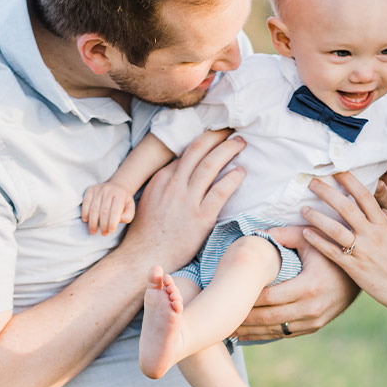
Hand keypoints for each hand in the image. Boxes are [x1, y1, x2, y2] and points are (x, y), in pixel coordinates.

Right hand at [81, 181, 135, 234]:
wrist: (117, 186)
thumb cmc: (123, 201)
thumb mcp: (130, 208)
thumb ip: (127, 216)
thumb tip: (118, 220)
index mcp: (120, 195)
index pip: (115, 210)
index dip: (112, 222)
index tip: (111, 231)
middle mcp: (109, 190)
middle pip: (104, 211)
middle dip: (103, 224)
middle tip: (103, 233)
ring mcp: (99, 189)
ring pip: (94, 208)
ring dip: (93, 222)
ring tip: (93, 231)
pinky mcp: (90, 189)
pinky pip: (86, 202)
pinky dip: (85, 212)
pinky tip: (86, 220)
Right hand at [122, 128, 245, 271]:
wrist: (145, 257)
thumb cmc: (147, 232)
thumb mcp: (151, 200)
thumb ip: (166, 184)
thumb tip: (181, 171)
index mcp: (161, 179)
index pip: (185, 153)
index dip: (203, 141)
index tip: (215, 135)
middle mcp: (174, 185)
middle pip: (198, 151)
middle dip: (216, 135)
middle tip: (230, 129)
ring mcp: (187, 201)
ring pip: (211, 165)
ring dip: (228, 149)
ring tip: (240, 142)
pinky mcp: (201, 217)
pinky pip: (221, 190)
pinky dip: (233, 177)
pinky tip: (241, 171)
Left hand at [233, 225, 358, 341]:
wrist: (362, 273)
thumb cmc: (332, 251)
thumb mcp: (311, 237)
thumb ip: (283, 235)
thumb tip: (256, 233)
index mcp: (309, 286)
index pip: (269, 297)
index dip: (246, 299)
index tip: (226, 297)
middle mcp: (312, 308)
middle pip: (268, 317)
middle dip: (243, 319)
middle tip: (219, 318)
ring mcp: (314, 320)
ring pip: (275, 329)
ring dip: (250, 331)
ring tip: (227, 329)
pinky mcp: (314, 326)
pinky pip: (285, 334)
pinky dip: (264, 334)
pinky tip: (246, 333)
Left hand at [300, 170, 386, 319]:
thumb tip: (380, 208)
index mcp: (384, 224)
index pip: (365, 196)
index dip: (350, 180)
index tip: (337, 170)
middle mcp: (372, 234)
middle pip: (346, 207)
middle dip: (327, 192)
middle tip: (313, 182)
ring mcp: (362, 251)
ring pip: (334, 228)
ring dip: (316, 216)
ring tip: (303, 208)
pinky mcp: (354, 267)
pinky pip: (331, 251)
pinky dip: (317, 240)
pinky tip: (305, 232)